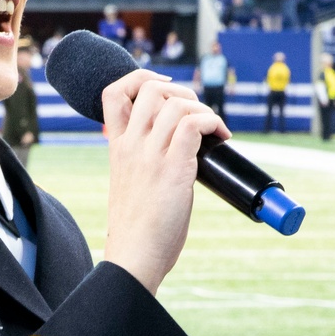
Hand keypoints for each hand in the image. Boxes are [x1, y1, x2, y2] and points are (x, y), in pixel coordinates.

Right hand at [101, 72, 228, 293]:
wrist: (134, 256)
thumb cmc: (138, 230)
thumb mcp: (130, 185)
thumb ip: (144, 162)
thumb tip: (181, 152)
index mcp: (116, 147)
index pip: (113, 93)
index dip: (139, 78)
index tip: (163, 89)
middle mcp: (130, 145)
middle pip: (149, 87)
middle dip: (181, 91)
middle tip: (197, 113)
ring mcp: (150, 154)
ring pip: (176, 103)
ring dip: (203, 108)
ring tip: (214, 129)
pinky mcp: (173, 167)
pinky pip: (194, 124)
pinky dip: (212, 122)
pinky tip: (220, 137)